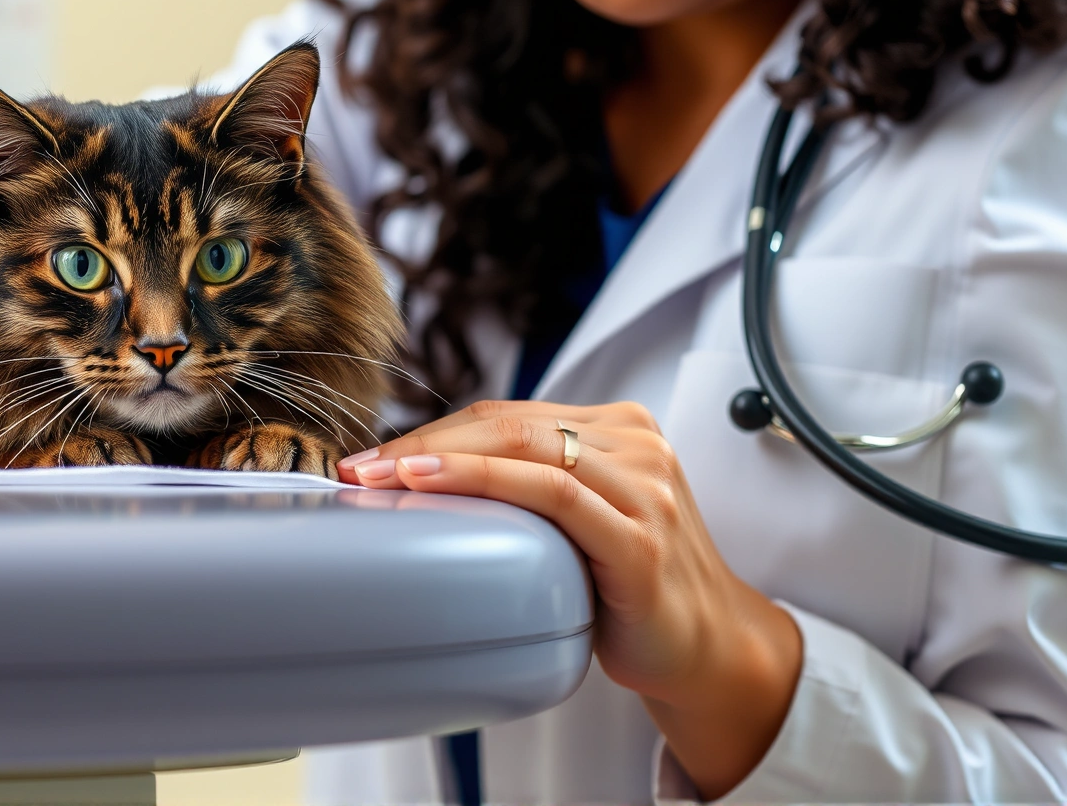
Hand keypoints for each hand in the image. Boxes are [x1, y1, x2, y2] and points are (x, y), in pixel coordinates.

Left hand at [338, 400, 802, 798]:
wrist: (707, 651)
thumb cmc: (633, 590)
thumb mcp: (583, 520)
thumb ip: (534, 488)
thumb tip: (430, 481)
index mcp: (621, 430)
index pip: (507, 416)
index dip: (433, 431)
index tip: (374, 457)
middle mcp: (638, 446)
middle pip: (506, 424)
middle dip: (422, 441)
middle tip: (359, 468)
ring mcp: (643, 489)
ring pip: (523, 447)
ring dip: (438, 457)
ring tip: (380, 476)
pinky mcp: (639, 538)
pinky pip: (551, 493)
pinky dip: (483, 483)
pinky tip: (433, 486)